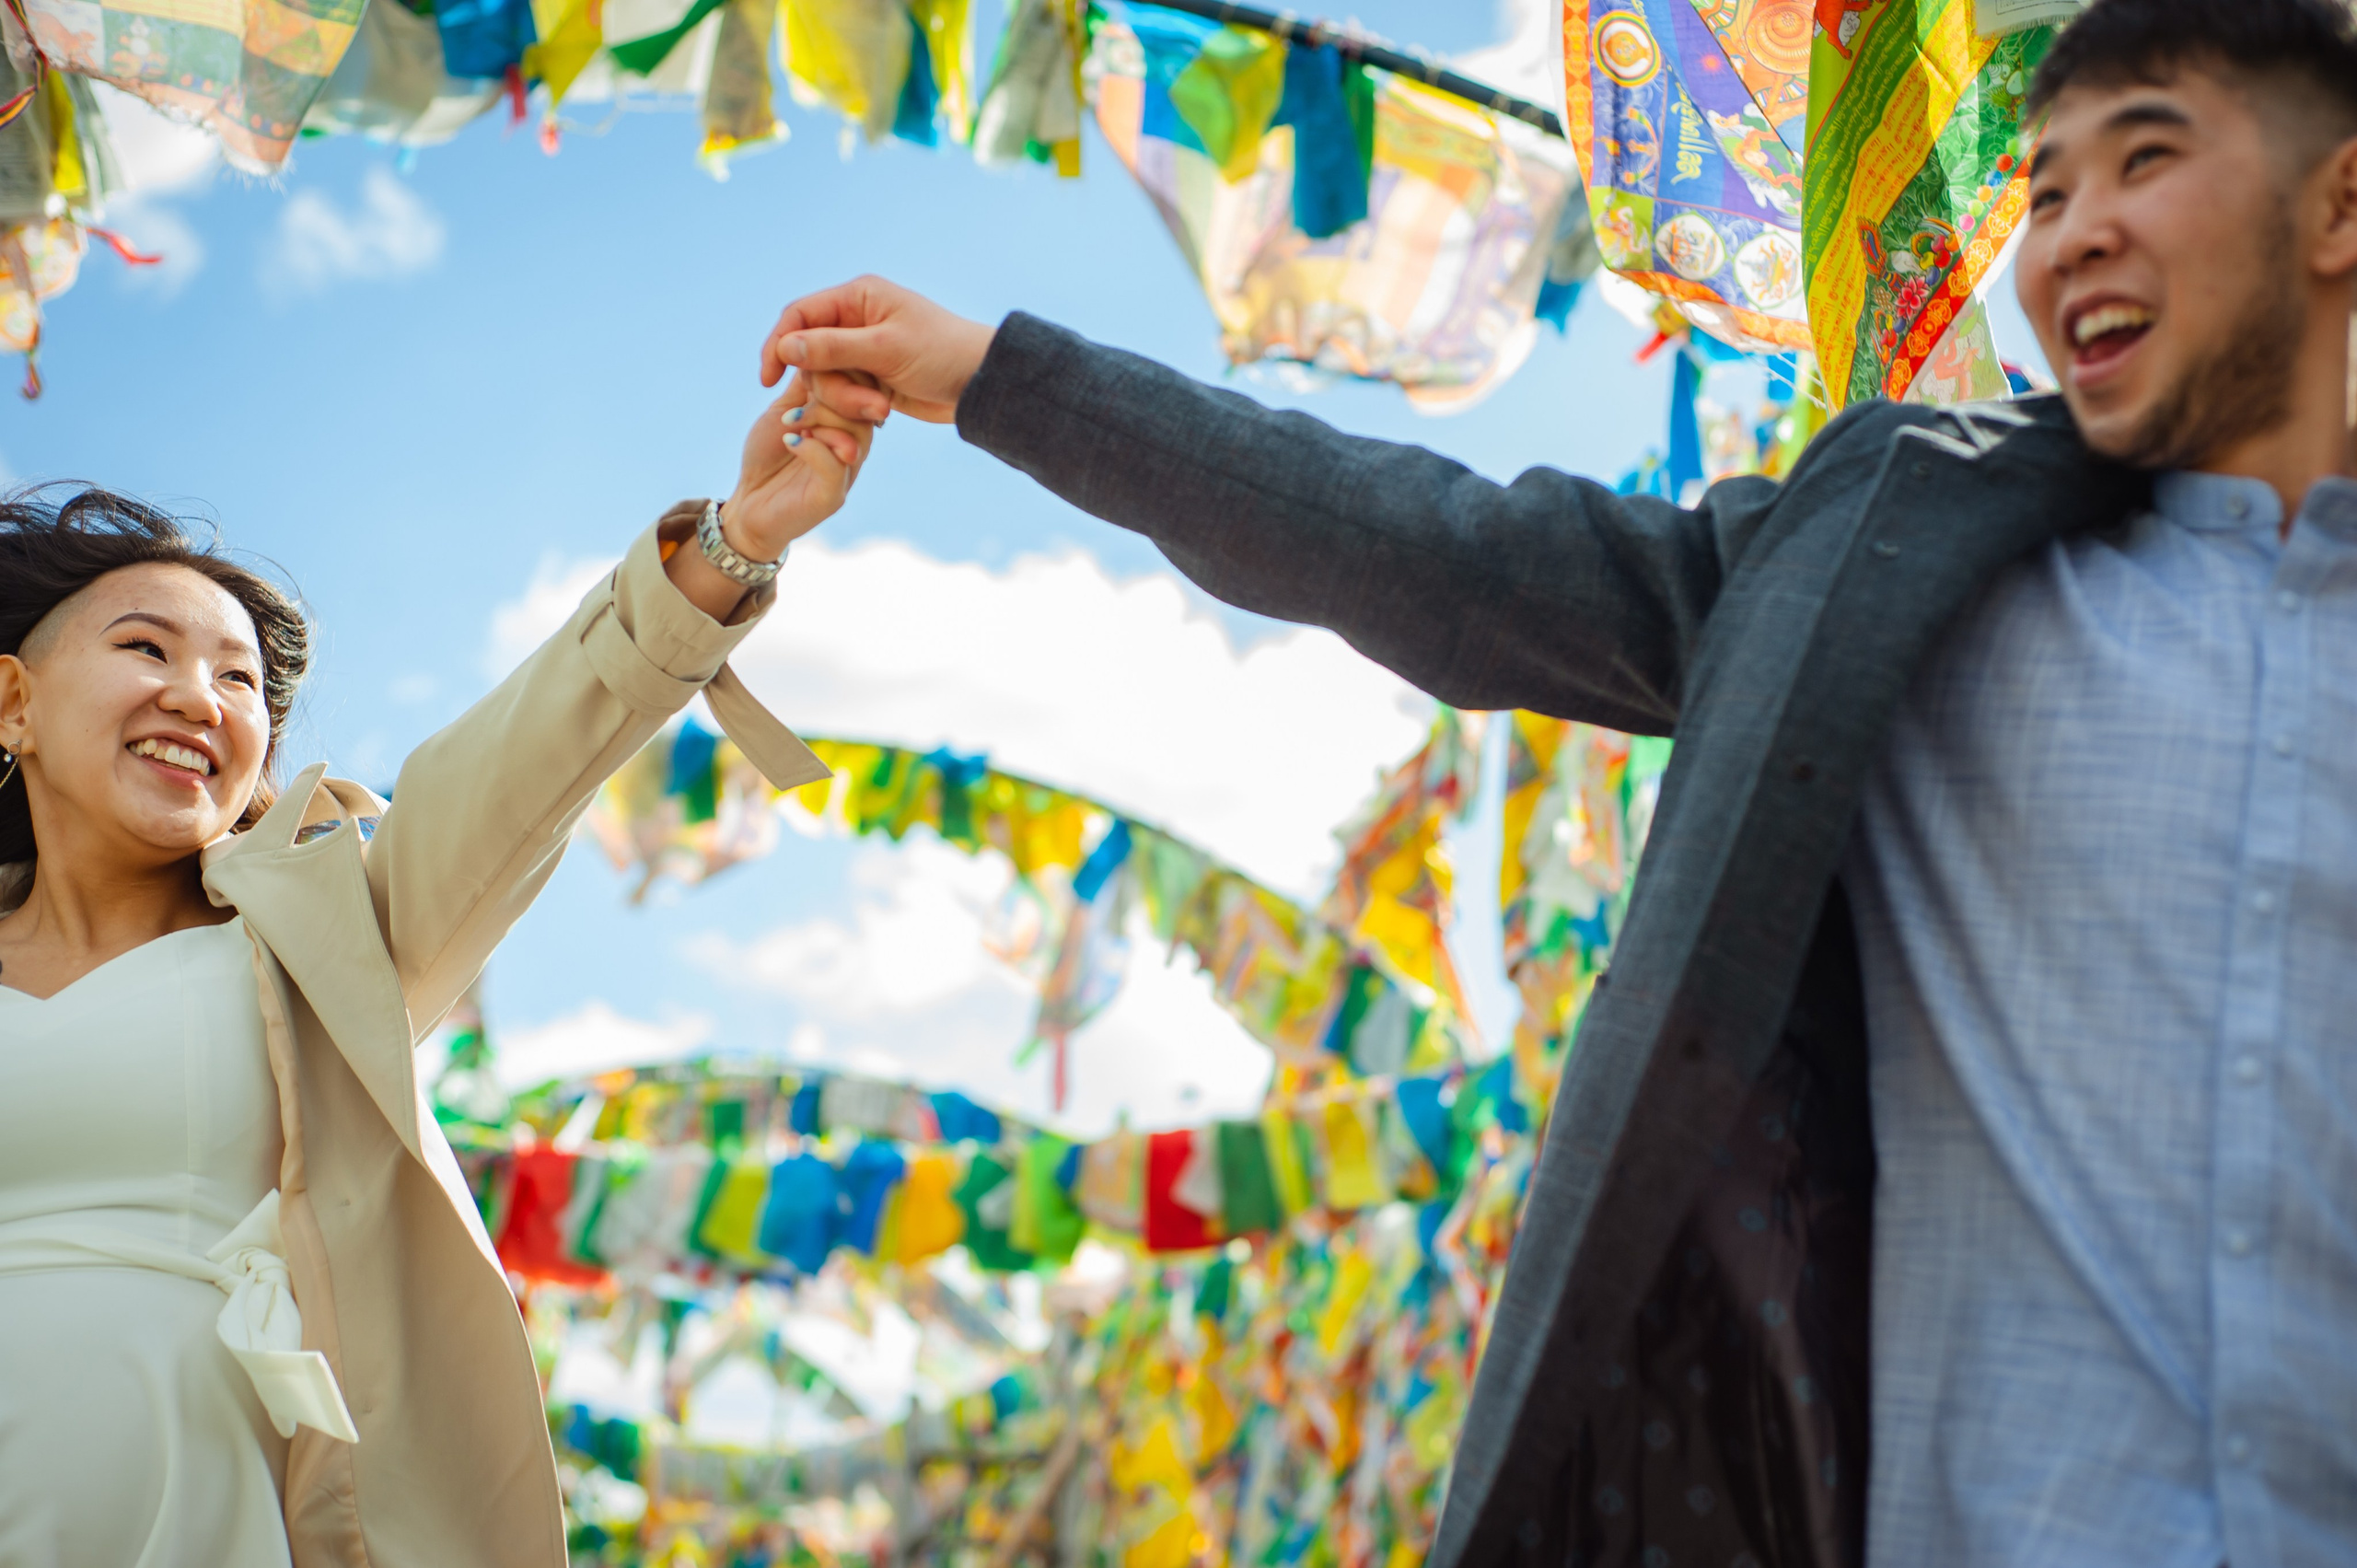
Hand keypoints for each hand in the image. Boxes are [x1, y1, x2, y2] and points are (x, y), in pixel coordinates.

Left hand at [722, 371, 875, 561]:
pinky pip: (834, 466)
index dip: (845, 369)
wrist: (749, 505)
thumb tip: (813, 342)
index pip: (866, 388)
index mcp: (848, 423)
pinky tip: (791, 441)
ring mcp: (846, 474)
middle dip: (832, 393)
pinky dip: (811, 447)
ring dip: (820, 419)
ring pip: (855, 435)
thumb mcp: (785, 410)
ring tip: (791, 422)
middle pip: (865, 408)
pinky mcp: (831, 497)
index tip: (815, 362)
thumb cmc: (768, 458)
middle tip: (801, 395)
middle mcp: (855, 447)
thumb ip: (805, 384)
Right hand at [761, 275, 996, 425]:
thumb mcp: (885, 349)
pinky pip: (843, 395)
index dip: (779, 345)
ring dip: (849, 401)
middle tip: (868, 405)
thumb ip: (833, 347)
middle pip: (810, 355)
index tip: (768, 379)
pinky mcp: (870, 377)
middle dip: (831, 386)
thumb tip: (786, 346)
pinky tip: (883, 414)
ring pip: (826, 380)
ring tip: (884, 412)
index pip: (799, 316)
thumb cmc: (941, 354)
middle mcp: (855, 319)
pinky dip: (856, 408)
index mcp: (857, 297)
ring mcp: (862, 350)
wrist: (980, 383)